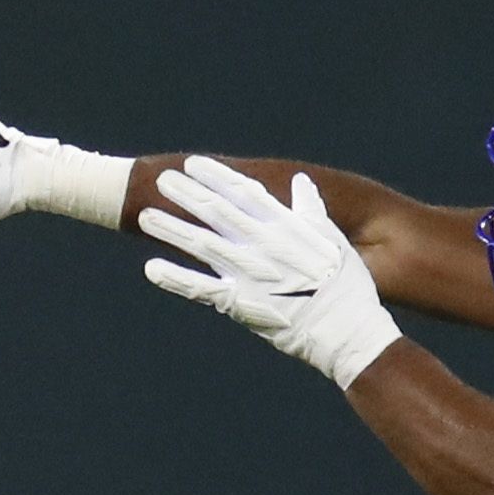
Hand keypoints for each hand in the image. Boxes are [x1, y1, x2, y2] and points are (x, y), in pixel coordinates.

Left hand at [138, 157, 404, 388]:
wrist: (346, 330)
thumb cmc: (348, 288)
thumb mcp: (335, 240)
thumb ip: (312, 210)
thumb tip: (300, 181)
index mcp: (286, 227)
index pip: (243, 192)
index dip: (215, 176)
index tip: (193, 164)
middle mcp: (263, 244)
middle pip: (216, 211)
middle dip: (187, 194)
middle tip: (162, 179)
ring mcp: (249, 273)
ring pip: (201, 244)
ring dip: (172, 229)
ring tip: (146, 215)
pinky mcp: (240, 304)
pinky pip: (200, 289)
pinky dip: (175, 278)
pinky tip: (151, 268)